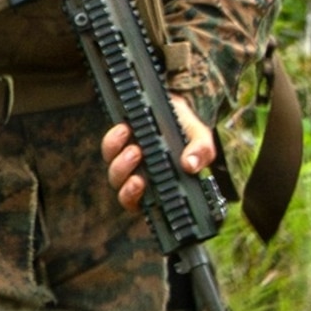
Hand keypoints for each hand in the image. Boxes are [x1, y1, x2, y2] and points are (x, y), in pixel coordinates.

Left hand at [101, 94, 215, 212]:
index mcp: (163, 185)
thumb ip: (201, 151)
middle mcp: (143, 179)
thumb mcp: (199, 138)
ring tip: (135, 148)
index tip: (142, 186)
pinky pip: (109, 149)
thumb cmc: (187, 128)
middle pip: (126, 196)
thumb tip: (190, 165)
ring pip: (115, 175)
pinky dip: (114, 142)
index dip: (139, 201)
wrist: (173, 104)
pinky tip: (124, 130)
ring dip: (122, 164)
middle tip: (139, 173)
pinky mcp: (118, 145)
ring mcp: (128, 164)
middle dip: (129, 187)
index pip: (147, 207)